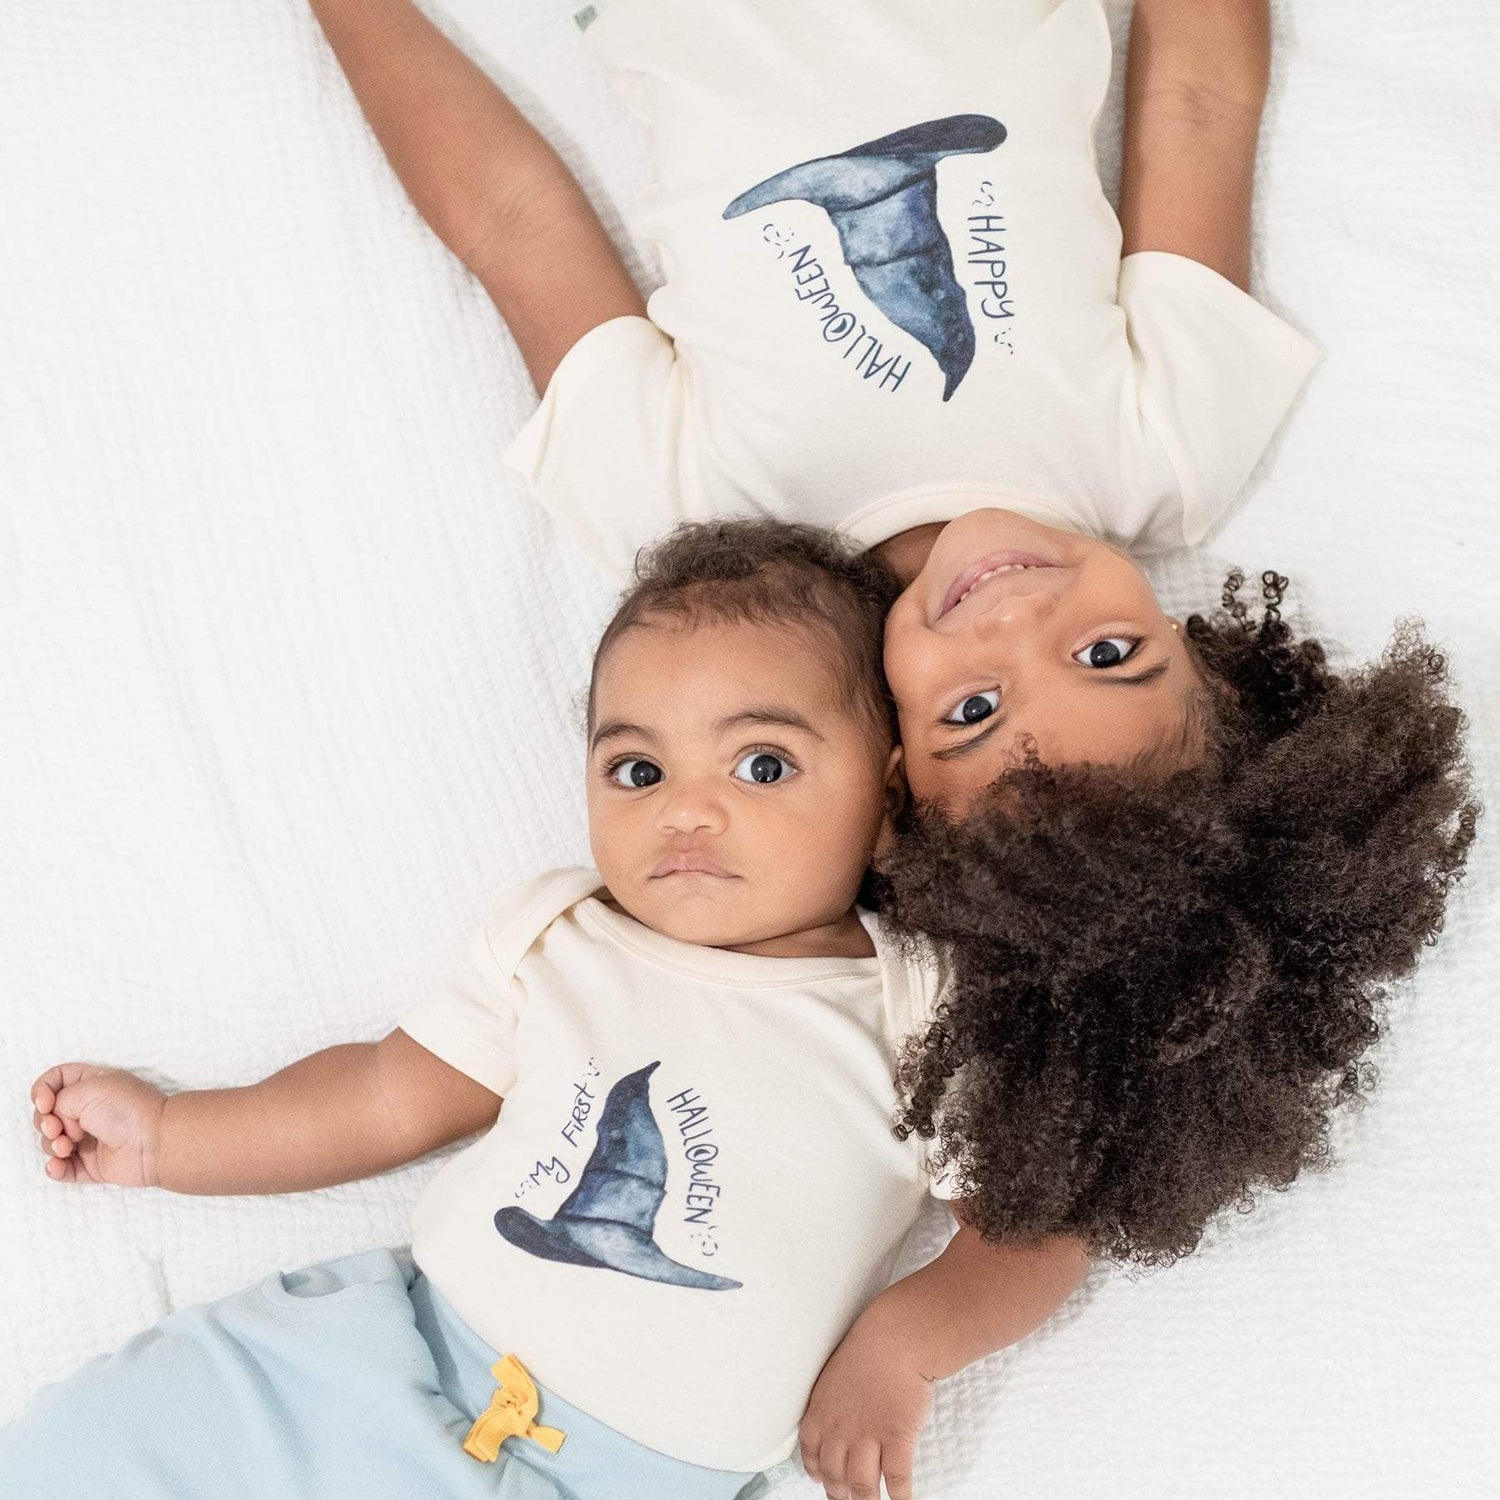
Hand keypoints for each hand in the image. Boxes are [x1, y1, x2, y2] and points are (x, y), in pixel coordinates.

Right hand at [31, 1063, 166, 1186]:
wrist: (154, 1142)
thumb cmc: (126, 1110)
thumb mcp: (86, 1090)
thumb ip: (58, 1100)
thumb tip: (54, 1119)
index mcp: (91, 1084)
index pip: (56, 1080)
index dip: (42, 1090)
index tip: (44, 1103)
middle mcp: (89, 1109)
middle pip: (48, 1114)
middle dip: (45, 1122)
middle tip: (57, 1128)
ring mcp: (89, 1138)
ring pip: (52, 1142)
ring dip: (52, 1145)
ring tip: (67, 1147)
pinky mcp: (91, 1163)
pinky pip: (62, 1169)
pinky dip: (55, 1168)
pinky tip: (58, 1165)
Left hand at [798, 1303, 934, 1499]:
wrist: (896, 1339)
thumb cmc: (868, 1349)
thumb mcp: (834, 1375)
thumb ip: (830, 1403)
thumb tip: (835, 1422)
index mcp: (821, 1412)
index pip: (811, 1454)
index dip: (816, 1471)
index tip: (820, 1480)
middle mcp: (840, 1430)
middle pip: (834, 1475)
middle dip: (839, 1492)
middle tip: (846, 1497)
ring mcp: (868, 1437)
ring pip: (861, 1486)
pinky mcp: (897, 1439)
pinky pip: (895, 1479)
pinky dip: (898, 1496)